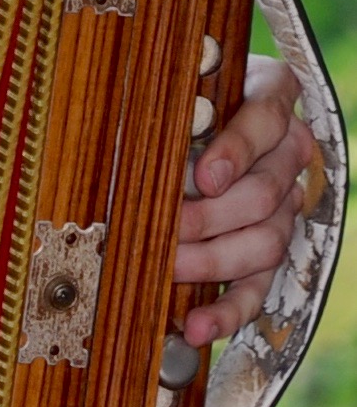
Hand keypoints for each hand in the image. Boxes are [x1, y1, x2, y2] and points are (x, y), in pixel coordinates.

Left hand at [175, 53, 319, 347]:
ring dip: (211, 261)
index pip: (265, 121)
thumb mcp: (173, 80)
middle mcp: (288, 152)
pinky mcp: (270, 247)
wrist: (193, 106)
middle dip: (207, 217)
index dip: (235, 151)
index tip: (203, 176)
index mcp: (271, 97)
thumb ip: (165, 95)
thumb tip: (119, 113)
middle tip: (160, 227)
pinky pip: (259, 287)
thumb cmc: (175, 89)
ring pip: (266, 243)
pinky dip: (227, 309)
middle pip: (262, 195)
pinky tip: (197, 326)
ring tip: (166, 267)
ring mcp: (286, 203)